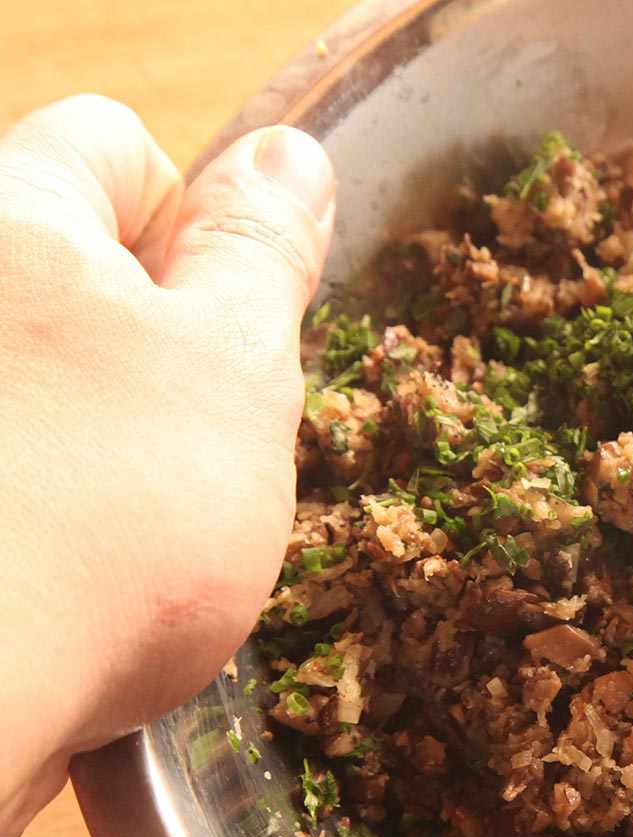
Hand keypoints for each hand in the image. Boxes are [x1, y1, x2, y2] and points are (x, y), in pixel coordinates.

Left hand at [0, 96, 333, 836]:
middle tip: (204, 437)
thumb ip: (258, 250)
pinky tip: (101, 572)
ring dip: (126, 437)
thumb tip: (286, 156)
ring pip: (62, 384)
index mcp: (8, 221)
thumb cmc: (105, 522)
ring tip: (158, 524)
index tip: (228, 328)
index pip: (115, 148)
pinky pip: (28, 469)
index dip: (198, 227)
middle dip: (166, 347)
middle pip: (82, 274)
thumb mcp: (232, 365)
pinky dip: (72, 507)